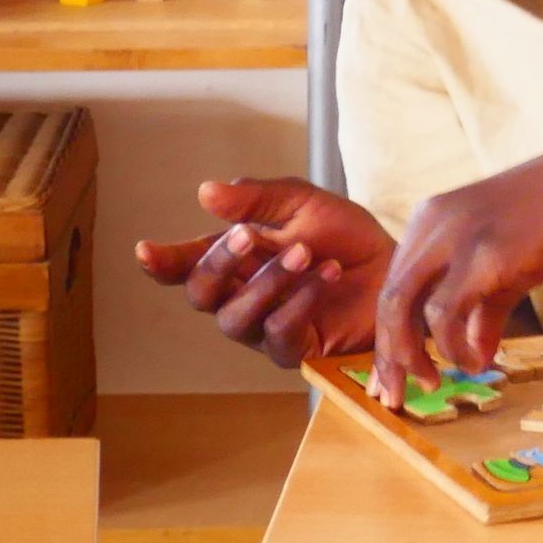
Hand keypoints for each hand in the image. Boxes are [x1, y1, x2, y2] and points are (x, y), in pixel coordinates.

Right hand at [136, 176, 393, 369]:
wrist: (398, 266)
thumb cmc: (347, 237)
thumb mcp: (303, 203)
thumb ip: (256, 198)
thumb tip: (206, 192)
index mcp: (236, 258)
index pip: (186, 264)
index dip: (162, 261)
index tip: (144, 250)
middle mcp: (242, 294)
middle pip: (201, 293)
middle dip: (218, 263)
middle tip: (248, 236)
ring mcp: (265, 326)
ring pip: (235, 318)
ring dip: (266, 283)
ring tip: (305, 253)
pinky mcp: (296, 349)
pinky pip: (278, 334)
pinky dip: (298, 302)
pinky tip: (324, 275)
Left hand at [372, 130, 542, 406]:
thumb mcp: (510, 266)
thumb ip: (484, 311)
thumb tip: (474, 359)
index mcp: (430, 222)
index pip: (392, 286)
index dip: (390, 337)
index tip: (393, 376)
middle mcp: (430, 226)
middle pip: (387, 300)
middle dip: (389, 355)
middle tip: (397, 396)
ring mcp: (454, 237)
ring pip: (401, 306)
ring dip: (412, 354)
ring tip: (436, 381)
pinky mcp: (483, 255)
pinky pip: (445, 312)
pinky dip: (451, 346)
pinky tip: (473, 362)